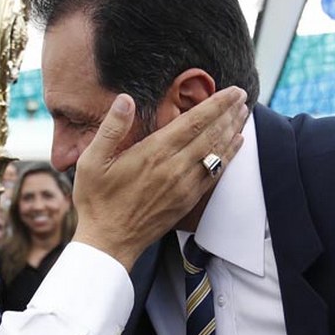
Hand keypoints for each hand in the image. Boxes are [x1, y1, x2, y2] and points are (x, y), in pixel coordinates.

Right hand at [71, 87, 247, 270]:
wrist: (108, 242)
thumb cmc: (96, 201)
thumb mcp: (91, 161)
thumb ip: (111, 128)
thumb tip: (125, 99)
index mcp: (153, 153)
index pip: (193, 122)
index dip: (216, 105)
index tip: (232, 91)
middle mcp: (174, 168)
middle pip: (211, 134)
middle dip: (229, 113)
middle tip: (243, 95)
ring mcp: (184, 186)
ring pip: (216, 153)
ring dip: (232, 131)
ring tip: (243, 113)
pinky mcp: (187, 200)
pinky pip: (214, 174)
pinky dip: (228, 156)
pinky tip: (236, 143)